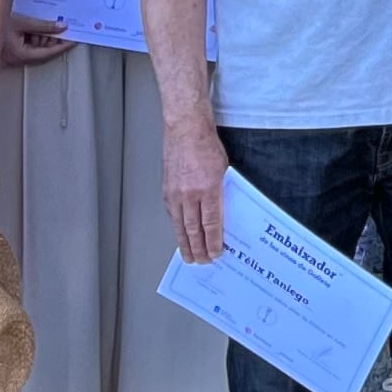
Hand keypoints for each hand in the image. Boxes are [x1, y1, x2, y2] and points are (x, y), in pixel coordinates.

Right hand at [0, 14, 72, 71]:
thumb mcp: (22, 22)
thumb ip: (43, 26)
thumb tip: (61, 27)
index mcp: (19, 55)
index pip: (47, 54)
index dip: (62, 47)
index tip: (73, 42)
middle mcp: (15, 59)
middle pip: (42, 54)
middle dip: (54, 43)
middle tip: (66, 33)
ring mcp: (11, 56)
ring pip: (34, 50)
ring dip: (44, 40)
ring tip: (52, 27)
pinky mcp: (8, 51)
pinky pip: (26, 46)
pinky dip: (34, 38)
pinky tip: (38, 29)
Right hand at [163, 114, 229, 263]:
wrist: (185, 130)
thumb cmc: (207, 145)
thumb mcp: (224, 170)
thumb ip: (222, 193)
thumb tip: (223, 214)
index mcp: (208, 188)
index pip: (211, 223)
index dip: (214, 241)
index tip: (217, 253)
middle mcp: (189, 193)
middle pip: (193, 229)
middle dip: (199, 248)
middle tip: (202, 262)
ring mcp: (175, 193)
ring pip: (180, 225)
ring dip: (185, 243)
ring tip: (188, 256)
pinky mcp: (166, 190)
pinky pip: (172, 214)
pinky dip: (177, 227)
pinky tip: (181, 235)